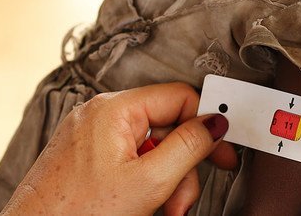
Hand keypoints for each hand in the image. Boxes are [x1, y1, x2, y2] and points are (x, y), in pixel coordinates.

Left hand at [2, 82, 236, 215]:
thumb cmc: (77, 212)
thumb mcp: (149, 181)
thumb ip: (188, 146)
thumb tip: (216, 121)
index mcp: (113, 109)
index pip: (179, 97)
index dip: (206, 126)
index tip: (223, 154)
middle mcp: (99, 115)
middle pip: (165, 128)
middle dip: (181, 169)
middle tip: (184, 202)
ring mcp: (89, 137)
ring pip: (148, 150)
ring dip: (164, 184)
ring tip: (162, 213)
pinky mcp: (84, 159)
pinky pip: (127, 162)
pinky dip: (142, 186)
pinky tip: (141, 208)